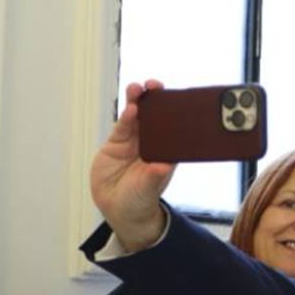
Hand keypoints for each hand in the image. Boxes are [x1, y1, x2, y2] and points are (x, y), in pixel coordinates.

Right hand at [90, 80, 174, 250]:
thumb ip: (153, 178)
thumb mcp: (148, 190)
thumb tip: (162, 168)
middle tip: (154, 86)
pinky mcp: (117, 143)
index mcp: (168, 151)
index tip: (178, 99)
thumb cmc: (141, 199)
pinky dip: (125, 117)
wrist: (118, 209)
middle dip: (155, 98)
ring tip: (137, 89)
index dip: (176, 110)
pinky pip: (122, 126)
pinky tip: (129, 109)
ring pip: (137, 116)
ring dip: (137, 101)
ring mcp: (134, 141)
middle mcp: (152, 142)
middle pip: (156, 115)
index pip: (175, 126)